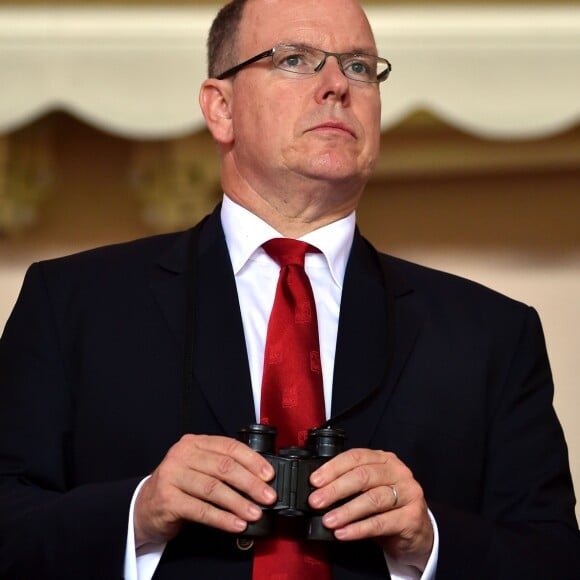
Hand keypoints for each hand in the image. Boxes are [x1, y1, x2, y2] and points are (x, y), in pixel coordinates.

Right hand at [133, 434, 275, 546]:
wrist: (144, 507)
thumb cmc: (180, 487)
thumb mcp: (199, 468)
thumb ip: (223, 467)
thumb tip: (259, 479)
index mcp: (195, 442)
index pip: (229, 446)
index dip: (252, 460)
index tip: (269, 475)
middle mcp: (182, 455)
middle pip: (224, 467)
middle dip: (250, 483)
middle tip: (268, 496)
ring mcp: (172, 476)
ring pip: (214, 489)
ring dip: (239, 503)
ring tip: (255, 513)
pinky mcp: (167, 500)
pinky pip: (201, 510)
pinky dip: (222, 519)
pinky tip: (236, 524)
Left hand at [309, 448, 433, 570]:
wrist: (417, 532)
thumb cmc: (388, 507)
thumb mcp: (370, 489)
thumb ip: (349, 484)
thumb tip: (318, 490)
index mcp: (384, 459)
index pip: (356, 457)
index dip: (333, 468)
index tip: (314, 481)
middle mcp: (398, 472)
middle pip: (363, 476)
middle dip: (335, 489)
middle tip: (316, 501)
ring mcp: (408, 493)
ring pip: (373, 499)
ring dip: (346, 511)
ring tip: (328, 520)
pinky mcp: (412, 517)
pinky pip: (381, 523)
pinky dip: (359, 528)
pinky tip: (344, 533)